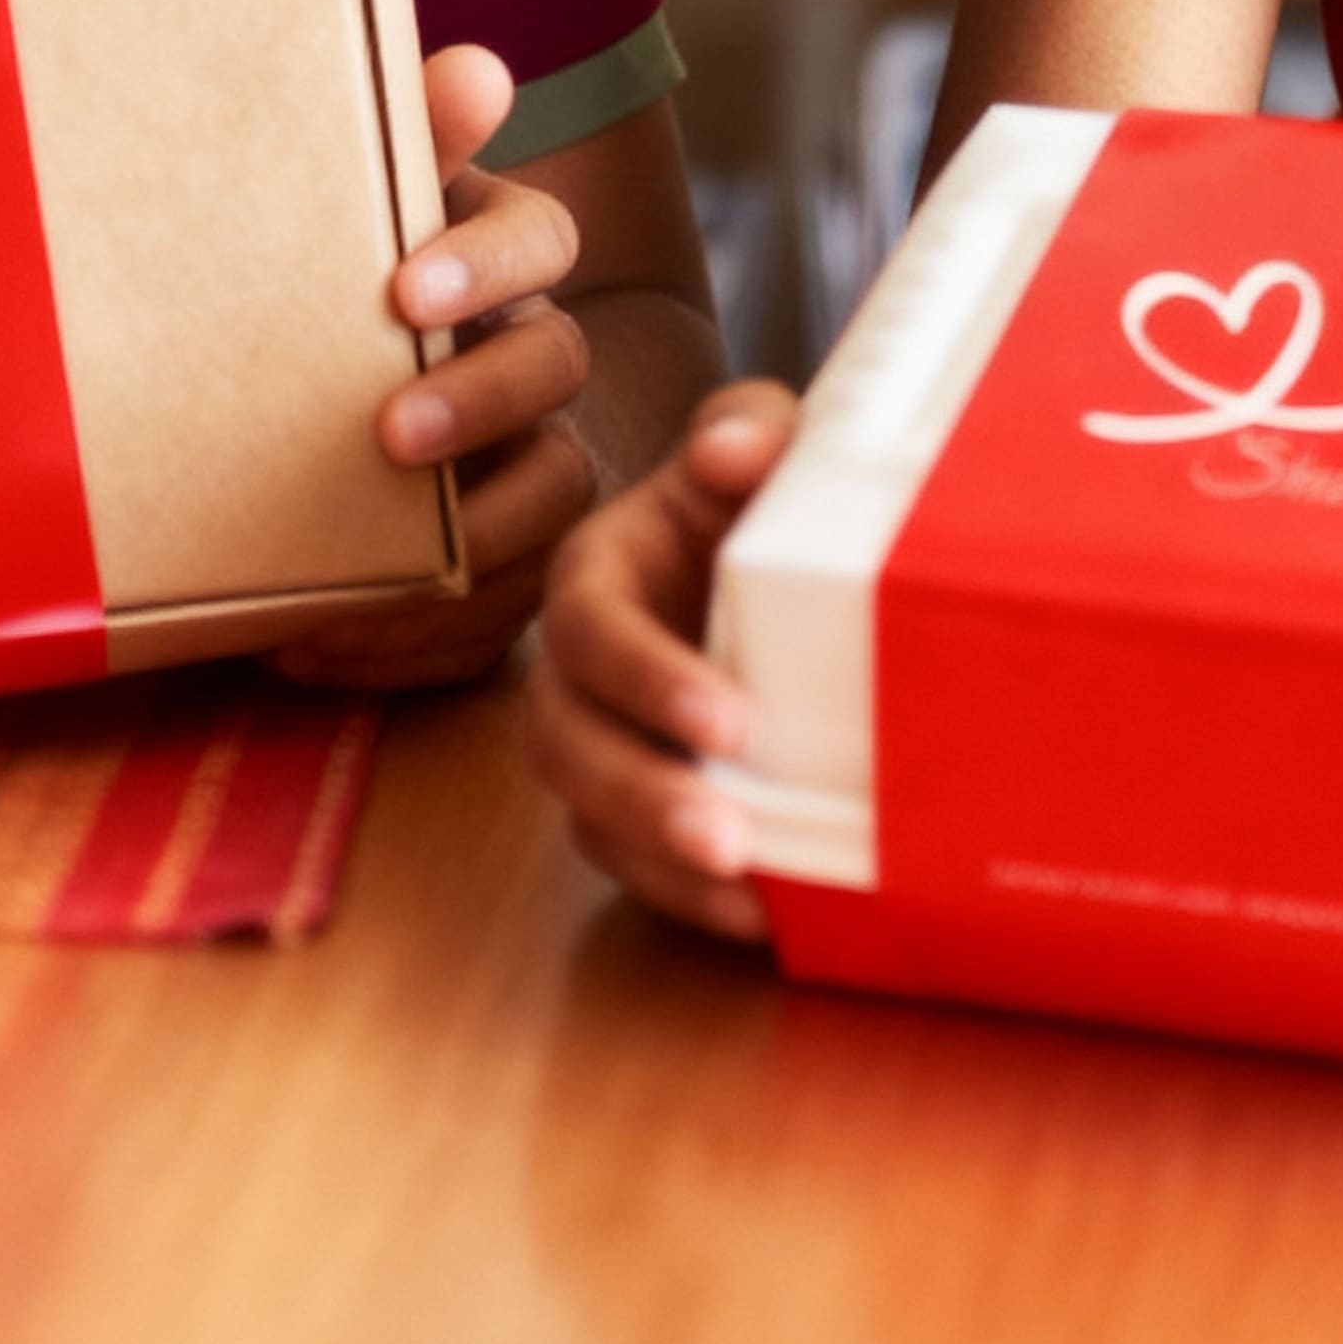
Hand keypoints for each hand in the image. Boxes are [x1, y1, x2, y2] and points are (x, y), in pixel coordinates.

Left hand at [275, 43, 598, 691]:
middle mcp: (539, 356)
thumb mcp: (368, 198)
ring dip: (466, 541)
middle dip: (478, 401)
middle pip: (551, 369)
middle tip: (390, 433)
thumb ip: (408, 134)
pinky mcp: (512, 564)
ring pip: (549, 500)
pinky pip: (489, 614)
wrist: (354, 387)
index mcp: (507, 254)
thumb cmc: (354, 268)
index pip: (538, 236)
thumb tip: (475, 70)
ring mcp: (539, 461)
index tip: (406, 290)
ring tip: (351, 578)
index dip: (487, 262)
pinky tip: (311, 642)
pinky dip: (408, 639)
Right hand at [524, 381, 803, 937]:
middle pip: (568, 744)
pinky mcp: (629, 807)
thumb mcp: (759, 440)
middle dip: (642, 796)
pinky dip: (686, 897)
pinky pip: (630, 864)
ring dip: (659, 863)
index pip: (590, 630)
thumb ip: (749, 426)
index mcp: (595, 575)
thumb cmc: (754, 495)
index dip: (646, 679)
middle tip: (729, 838)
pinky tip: (760, 917)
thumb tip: (731, 452)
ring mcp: (597, 743)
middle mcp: (576, 669)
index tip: (730, 725)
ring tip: (747, 891)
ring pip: (589, 816)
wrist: (775, 561)